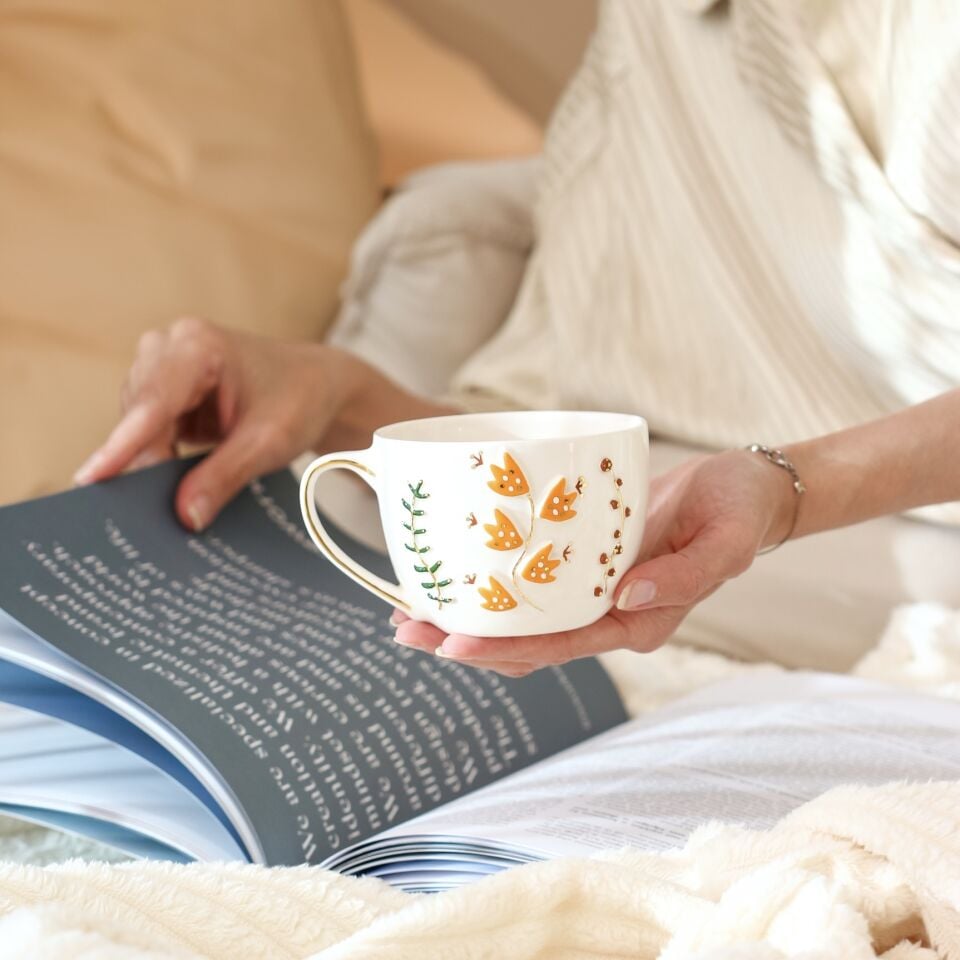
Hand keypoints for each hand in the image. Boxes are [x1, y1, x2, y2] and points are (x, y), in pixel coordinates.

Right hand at [74, 317, 364, 530]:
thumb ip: (224, 477)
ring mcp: (162, 369)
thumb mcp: (269, 442)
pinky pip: (146, 432)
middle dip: (142, 462)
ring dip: (149, 463)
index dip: (123, 443)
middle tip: (138, 516)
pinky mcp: (165, 394)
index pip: (153, 401)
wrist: (317, 385)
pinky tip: (162, 489)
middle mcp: (170, 348)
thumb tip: (184, 516)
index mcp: (198, 346)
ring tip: (155, 506)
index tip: (93, 478)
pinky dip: (156, 460)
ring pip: (137, 427)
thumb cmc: (299, 400)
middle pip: (140, 416)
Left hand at [393, 450, 796, 674]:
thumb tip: (625, 599)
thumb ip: (683, 575)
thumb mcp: (725, 542)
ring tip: (407, 610)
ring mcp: (593, 591)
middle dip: (465, 642)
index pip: (560, 647)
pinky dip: (490, 584)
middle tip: (404, 629)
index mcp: (638, 623)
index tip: (451, 645)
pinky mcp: (584, 563)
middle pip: (526, 642)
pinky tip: (453, 574)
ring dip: (466, 618)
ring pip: (520, 618)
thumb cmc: (738, 513)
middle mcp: (608, 615)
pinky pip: (530, 583)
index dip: (504, 650)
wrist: (745, 490)